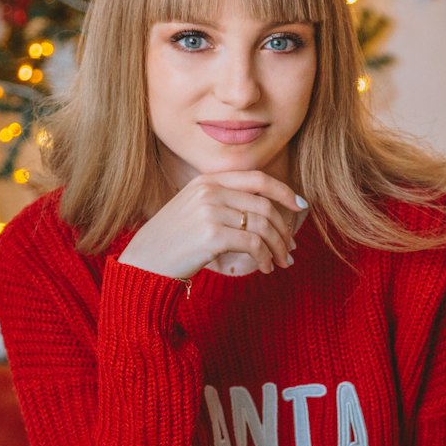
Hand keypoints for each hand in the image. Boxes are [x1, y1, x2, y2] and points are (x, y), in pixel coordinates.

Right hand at [117, 171, 303, 283]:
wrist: (145, 262)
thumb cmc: (174, 241)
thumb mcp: (195, 210)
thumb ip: (224, 202)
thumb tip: (266, 215)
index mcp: (208, 181)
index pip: (257, 178)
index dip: (283, 191)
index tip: (300, 205)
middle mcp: (209, 191)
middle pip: (264, 205)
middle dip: (283, 229)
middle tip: (291, 249)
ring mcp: (209, 211)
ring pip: (262, 226)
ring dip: (278, 247)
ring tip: (281, 262)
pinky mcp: (211, 235)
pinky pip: (253, 244)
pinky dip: (265, 257)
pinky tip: (265, 267)